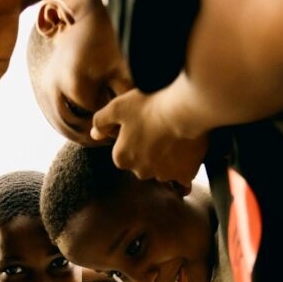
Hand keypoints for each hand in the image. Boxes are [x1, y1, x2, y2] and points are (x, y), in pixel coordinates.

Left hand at [90, 89, 207, 187]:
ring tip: (176, 136)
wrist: (183, 109)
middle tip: (160, 129)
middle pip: (144, 163)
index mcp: (122, 158)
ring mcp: (163, 175)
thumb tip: (94, 134)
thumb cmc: (148, 106)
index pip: (125, 152)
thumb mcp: (117, 107)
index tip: (144, 126)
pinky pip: (183, 174)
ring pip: (164, 169)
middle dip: (150, 152)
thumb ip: (101, 121)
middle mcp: (140, 172)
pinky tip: (188, 150)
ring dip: (168, 158)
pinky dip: (186, 165)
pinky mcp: (184, 174)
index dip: (134, 138)